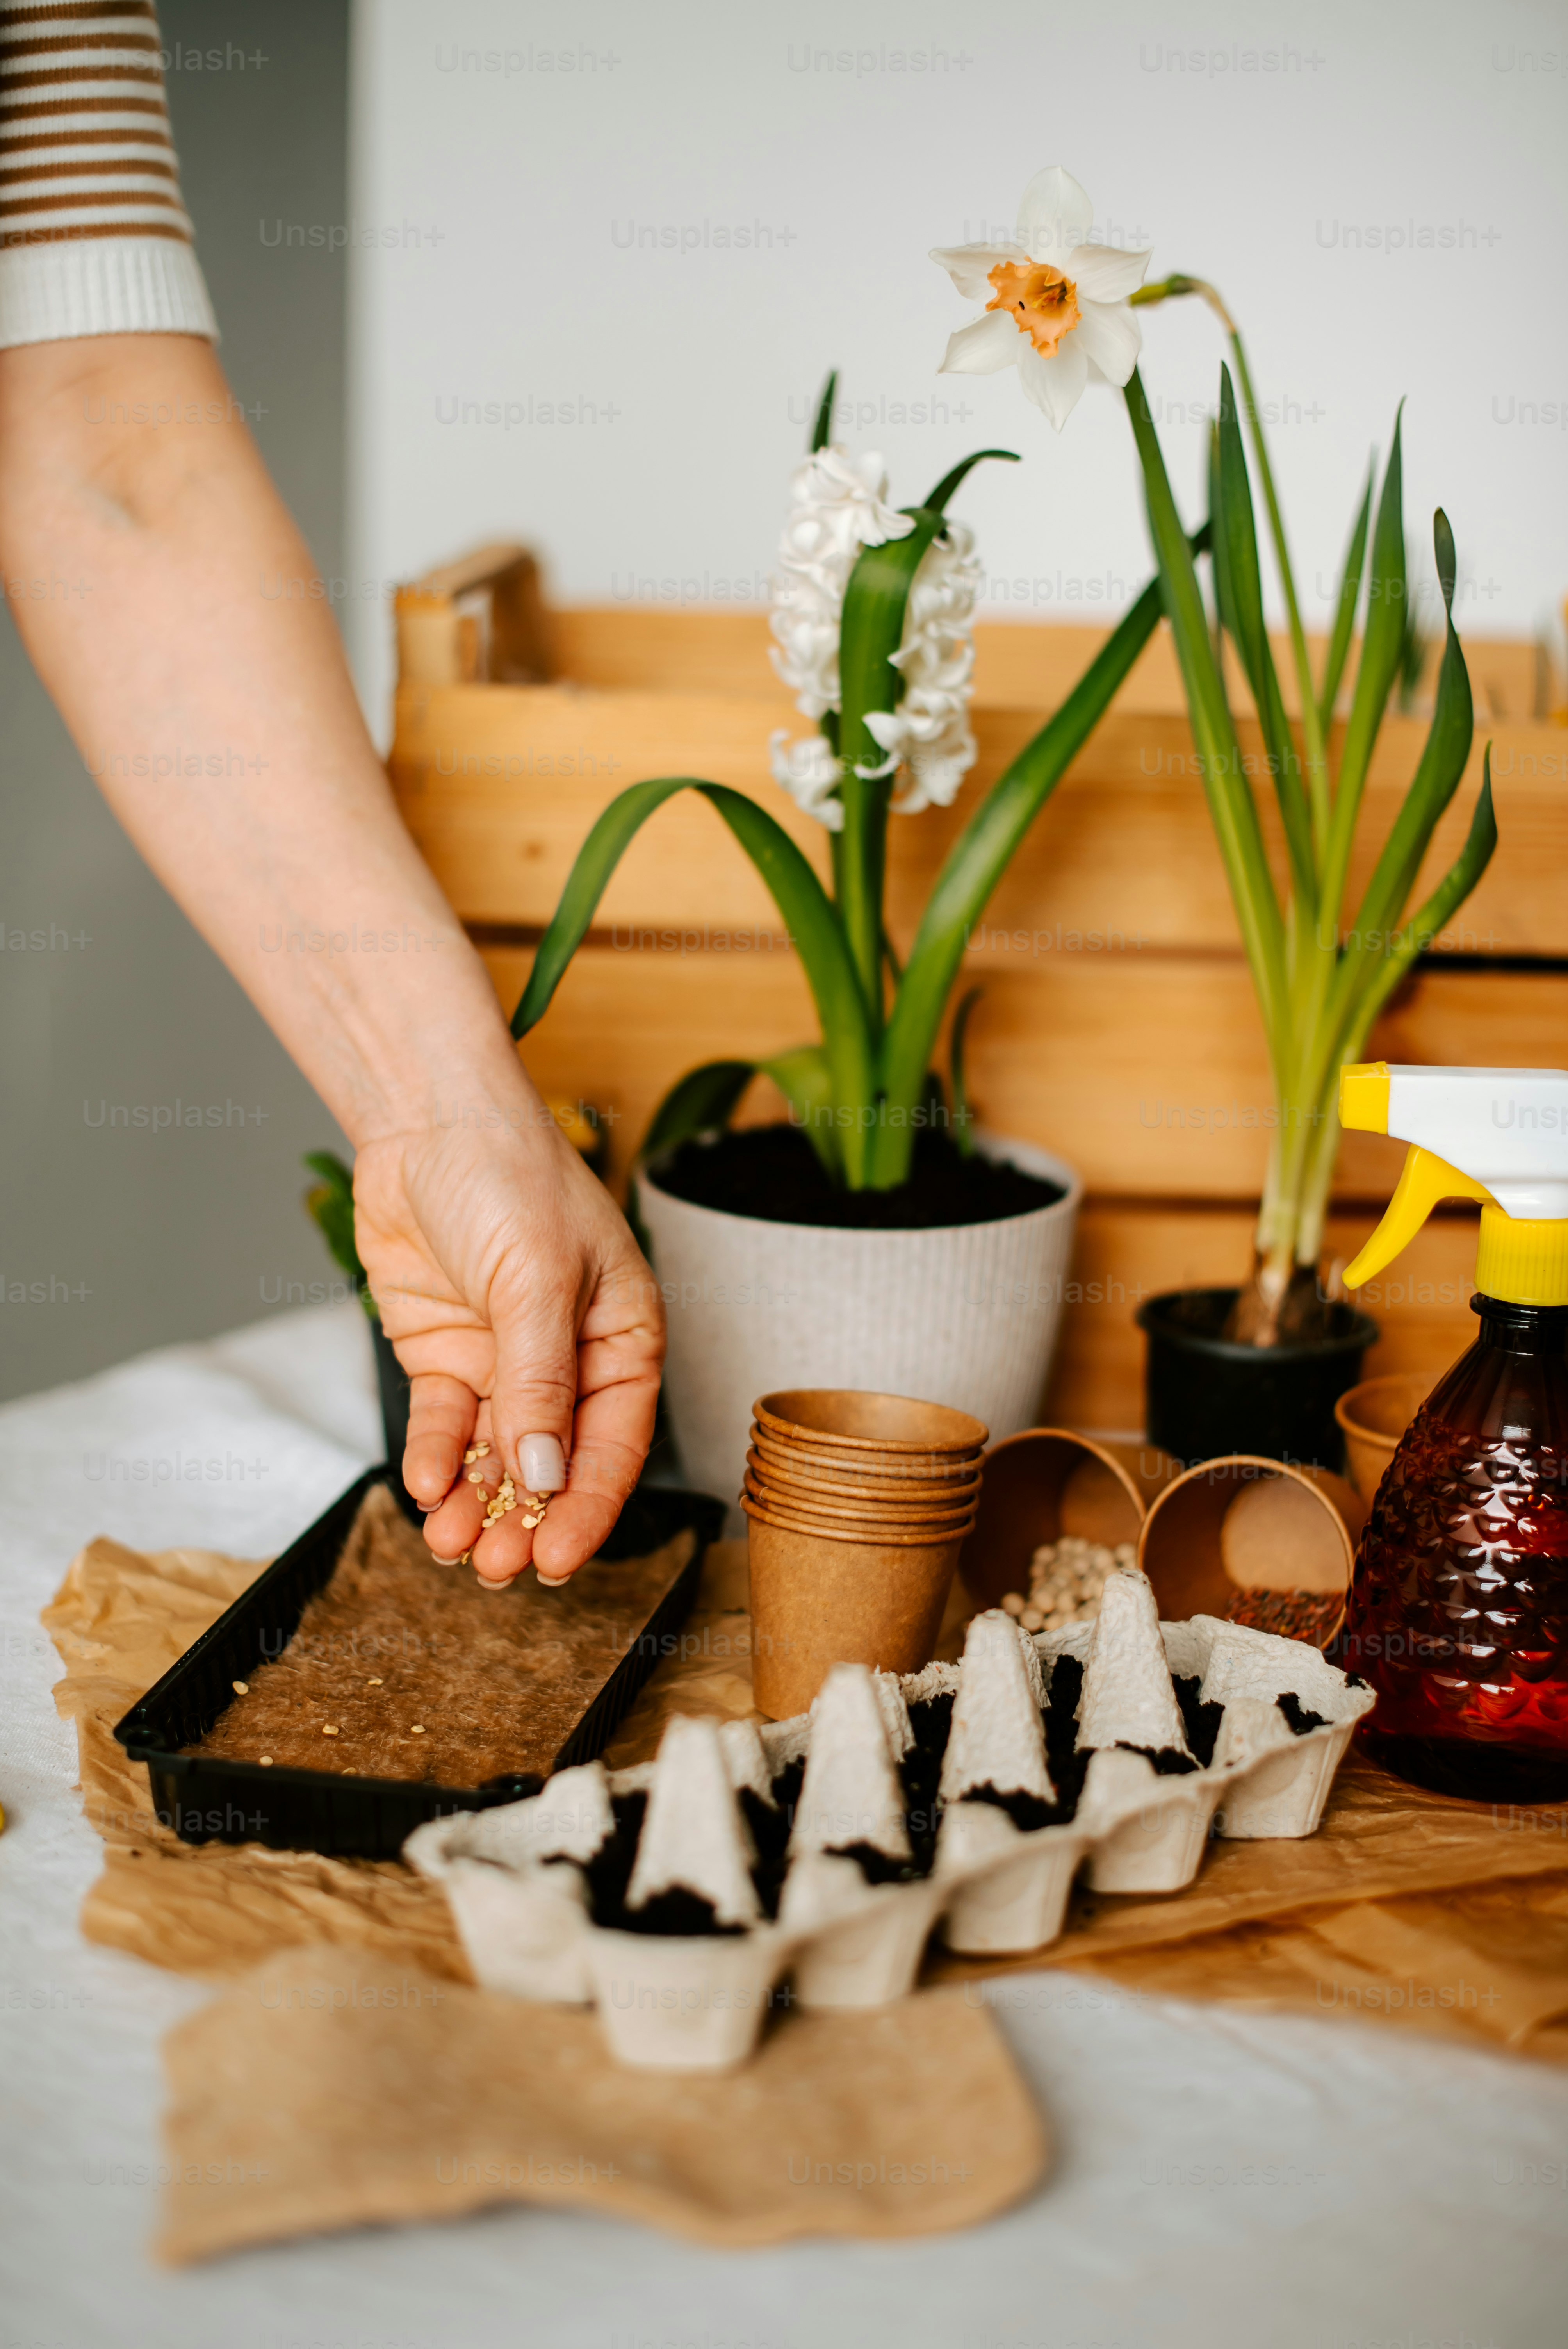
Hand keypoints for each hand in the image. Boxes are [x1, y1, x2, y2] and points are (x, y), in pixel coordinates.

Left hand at [351, 1105, 664, 1584]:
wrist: (426, 1122)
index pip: (614, 1443)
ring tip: (452, 1544)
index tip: (556, 1560)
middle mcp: (568, 1359)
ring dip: (474, 1503)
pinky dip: (433, 1459)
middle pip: (552, 1462)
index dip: (587, 1508)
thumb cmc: (511, 1175)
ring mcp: (503, 1362)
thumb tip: (546, 1472)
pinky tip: (424, 1488)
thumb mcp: (540, 1279)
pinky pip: (443, 1426)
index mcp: (623, 1338)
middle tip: (495, 1566)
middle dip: (524, 1517)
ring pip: (494, 1456)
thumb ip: (542, 1381)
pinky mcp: (447, 1357)